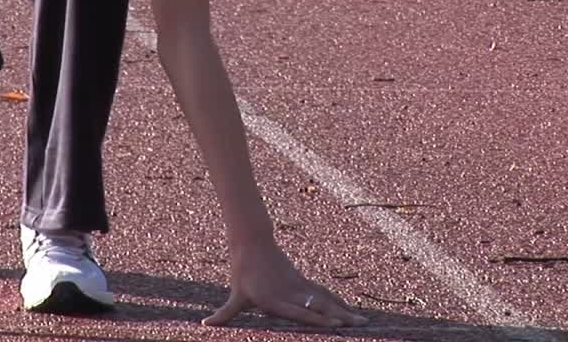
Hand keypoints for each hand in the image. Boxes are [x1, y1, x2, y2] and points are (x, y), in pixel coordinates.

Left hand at [202, 242, 367, 327]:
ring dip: (344, 310)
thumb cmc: (243, 272)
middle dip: (339, 317)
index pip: (300, 312)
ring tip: (363, 322)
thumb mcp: (235, 296)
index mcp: (275, 300)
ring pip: (326, 299)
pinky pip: (324, 293)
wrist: (252, 243)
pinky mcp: (303, 281)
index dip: (318, 318)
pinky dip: (338, 302)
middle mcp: (291, 293)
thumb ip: (225, 313)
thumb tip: (205, 323)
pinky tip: (350, 311)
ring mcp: (299, 286)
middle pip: (319, 306)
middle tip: (359, 325)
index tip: (336, 324)